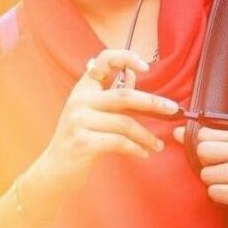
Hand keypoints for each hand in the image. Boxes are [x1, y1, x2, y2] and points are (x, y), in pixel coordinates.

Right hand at [37, 48, 178, 195]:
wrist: (55, 170)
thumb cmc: (79, 138)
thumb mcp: (93, 112)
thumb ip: (112, 93)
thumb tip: (133, 73)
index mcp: (83, 88)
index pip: (104, 60)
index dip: (125, 58)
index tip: (145, 66)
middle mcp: (79, 100)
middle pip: (124, 96)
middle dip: (152, 103)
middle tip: (173, 109)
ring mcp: (78, 121)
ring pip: (124, 123)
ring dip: (146, 135)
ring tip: (157, 145)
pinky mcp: (81, 142)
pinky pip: (118, 142)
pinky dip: (135, 148)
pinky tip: (144, 154)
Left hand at [172, 125, 227, 227]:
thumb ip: (203, 139)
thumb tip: (176, 132)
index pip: (204, 133)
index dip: (205, 146)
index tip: (220, 155)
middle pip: (202, 150)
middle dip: (206, 164)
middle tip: (223, 170)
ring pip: (206, 173)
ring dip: (212, 182)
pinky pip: (213, 192)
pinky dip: (218, 195)